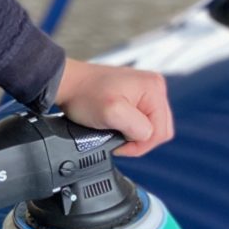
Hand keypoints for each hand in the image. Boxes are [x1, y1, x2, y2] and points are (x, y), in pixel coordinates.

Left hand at [56, 59, 174, 156]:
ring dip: (133, 133)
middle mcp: (154, 87)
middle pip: (159, 129)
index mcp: (154, 89)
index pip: (161, 132)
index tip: (118, 144)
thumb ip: (137, 127)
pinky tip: (115, 124)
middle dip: (138, 139)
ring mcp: (145, 90)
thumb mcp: (113, 114)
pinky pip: (141, 120)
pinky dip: (129, 127)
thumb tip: (146, 135)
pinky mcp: (135, 95)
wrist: (67, 83)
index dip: (140, 144)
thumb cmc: (84, 95)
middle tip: (116, 137)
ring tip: (114, 130)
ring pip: (150, 126)